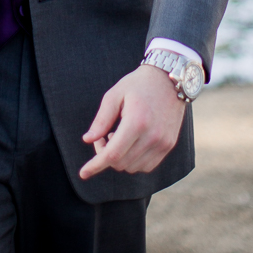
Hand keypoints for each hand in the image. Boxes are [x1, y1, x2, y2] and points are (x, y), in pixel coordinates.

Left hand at [79, 63, 184, 179]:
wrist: (169, 78)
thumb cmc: (138, 84)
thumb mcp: (114, 95)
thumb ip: (101, 119)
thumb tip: (88, 140)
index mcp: (136, 122)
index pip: (112, 154)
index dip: (95, 165)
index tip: (83, 173)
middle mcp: (152, 136)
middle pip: (121, 163)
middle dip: (106, 155)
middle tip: (104, 136)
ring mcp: (163, 142)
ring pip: (133, 167)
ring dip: (120, 158)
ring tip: (118, 136)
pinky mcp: (169, 145)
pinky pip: (147, 166)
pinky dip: (134, 161)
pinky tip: (131, 143)